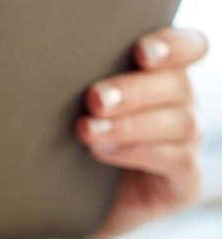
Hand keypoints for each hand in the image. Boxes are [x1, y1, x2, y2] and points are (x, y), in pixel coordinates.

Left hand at [77, 26, 208, 238]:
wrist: (74, 193)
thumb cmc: (73, 130)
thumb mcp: (77, 98)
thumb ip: (81, 72)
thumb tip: (48, 53)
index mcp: (160, 71)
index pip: (189, 47)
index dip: (173, 45)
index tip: (142, 52)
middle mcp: (180, 102)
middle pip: (178, 84)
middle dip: (133, 91)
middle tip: (95, 99)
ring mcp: (187, 140)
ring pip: (179, 122)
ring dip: (128, 125)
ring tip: (88, 130)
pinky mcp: (185, 178)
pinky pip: (176, 159)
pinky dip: (135, 152)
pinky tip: (102, 152)